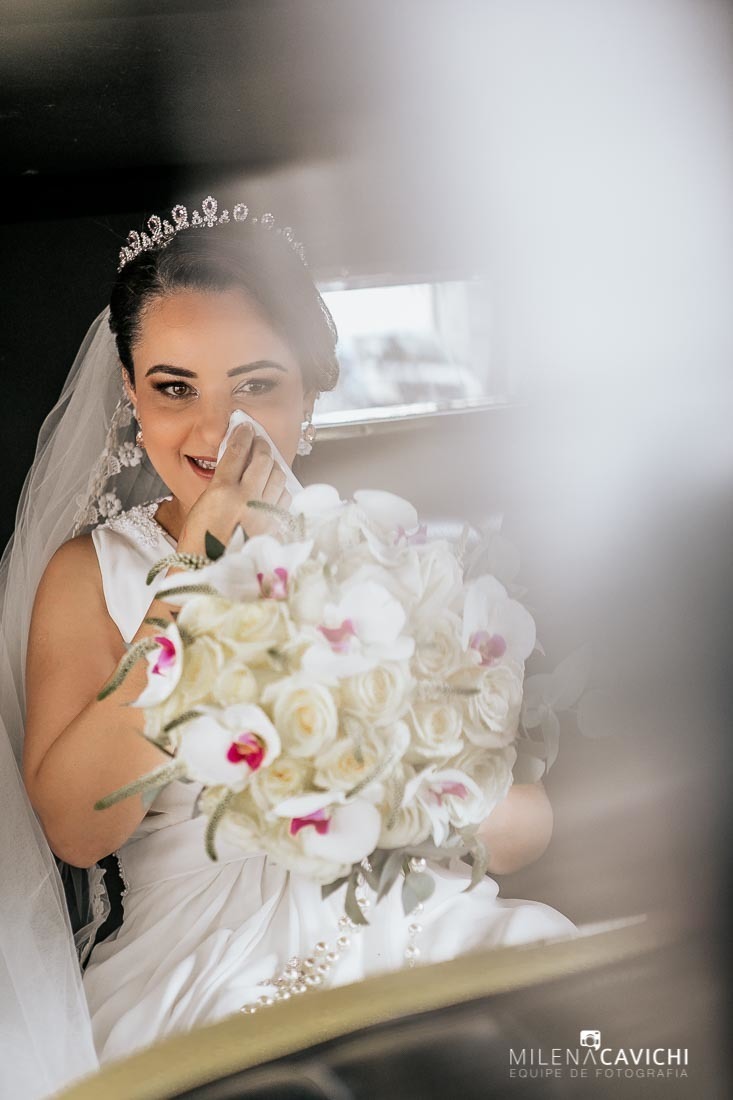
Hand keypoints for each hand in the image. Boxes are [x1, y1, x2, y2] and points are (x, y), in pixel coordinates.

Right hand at [176, 422, 291, 555]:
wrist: (207, 575)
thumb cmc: (197, 544)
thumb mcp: (201, 506)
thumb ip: (221, 485)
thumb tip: (236, 466)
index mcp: (222, 492)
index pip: (237, 451)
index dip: (242, 435)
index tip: (244, 426)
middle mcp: (246, 500)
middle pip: (263, 460)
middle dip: (261, 445)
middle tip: (258, 440)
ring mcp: (264, 514)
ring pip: (278, 477)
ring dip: (273, 465)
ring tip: (267, 461)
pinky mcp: (275, 528)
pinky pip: (284, 499)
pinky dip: (280, 489)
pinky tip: (273, 487)